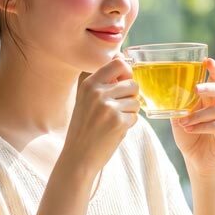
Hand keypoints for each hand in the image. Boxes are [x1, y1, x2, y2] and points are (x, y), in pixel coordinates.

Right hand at [62, 57, 139, 177]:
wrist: (78, 156)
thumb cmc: (84, 128)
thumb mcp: (87, 99)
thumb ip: (104, 81)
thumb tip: (122, 58)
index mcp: (89, 84)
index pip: (118, 64)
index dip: (127, 73)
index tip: (123, 83)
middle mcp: (98, 93)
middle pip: (132, 84)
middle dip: (130, 97)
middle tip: (117, 109)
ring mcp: (108, 107)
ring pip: (136, 101)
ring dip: (130, 112)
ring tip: (113, 121)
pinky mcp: (118, 122)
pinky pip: (136, 116)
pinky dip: (129, 124)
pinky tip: (114, 130)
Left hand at [172, 58, 214, 175]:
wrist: (196, 160)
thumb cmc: (188, 136)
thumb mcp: (179, 118)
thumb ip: (177, 104)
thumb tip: (163, 90)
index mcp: (212, 99)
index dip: (214, 69)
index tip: (206, 60)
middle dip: (209, 88)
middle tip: (196, 89)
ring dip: (197, 116)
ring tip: (183, 123)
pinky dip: (201, 127)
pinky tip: (189, 130)